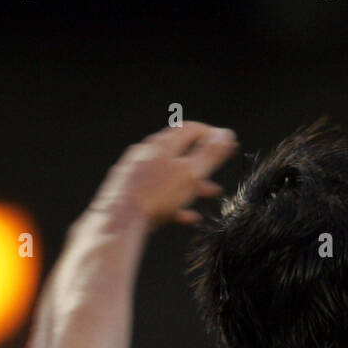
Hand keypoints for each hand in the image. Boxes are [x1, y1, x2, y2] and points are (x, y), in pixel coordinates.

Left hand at [90, 122, 238, 229]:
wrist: (121, 218)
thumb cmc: (155, 195)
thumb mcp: (190, 174)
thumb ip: (209, 155)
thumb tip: (226, 134)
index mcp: (163, 144)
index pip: (190, 129)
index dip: (210, 134)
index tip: (223, 142)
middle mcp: (147, 153)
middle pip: (180, 152)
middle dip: (202, 163)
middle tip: (216, 170)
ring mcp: (137, 171)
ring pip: (170, 174)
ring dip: (191, 184)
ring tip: (206, 194)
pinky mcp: (131, 191)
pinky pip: (158, 193)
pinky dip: (175, 201)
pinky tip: (185, 215)